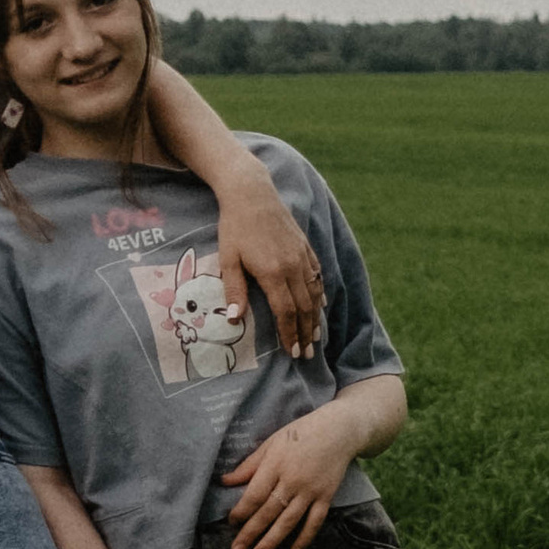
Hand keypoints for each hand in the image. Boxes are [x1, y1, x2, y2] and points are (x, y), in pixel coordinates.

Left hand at [212, 166, 323, 361]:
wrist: (251, 193)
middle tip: (308, 355)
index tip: (293, 353)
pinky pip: (317, 275)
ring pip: (314, 294)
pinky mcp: (305, 246)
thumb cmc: (234, 227)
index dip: (290, 334)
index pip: (286, 312)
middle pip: (304, 308)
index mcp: (273, 273)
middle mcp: (293, 267)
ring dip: (315, 318)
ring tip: (315, 336)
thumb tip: (235, 321)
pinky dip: (320, 293)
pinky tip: (320, 305)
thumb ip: (234, 291)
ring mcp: (302, 256)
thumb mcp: (228, 259)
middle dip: (306, 333)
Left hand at [221, 405, 359, 548]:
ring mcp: (310, 490)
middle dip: (251, 533)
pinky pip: (314, 522)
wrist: (338, 431)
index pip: (254, 494)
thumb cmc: (299, 434)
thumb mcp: (271, 443)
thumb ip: (249, 465)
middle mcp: (292, 480)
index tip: (231, 523)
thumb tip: (225, 481)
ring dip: (272, 541)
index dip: (241, 511)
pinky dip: (305, 538)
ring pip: (289, 521)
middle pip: (268, 512)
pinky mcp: (326, 496)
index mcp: (275, 465)